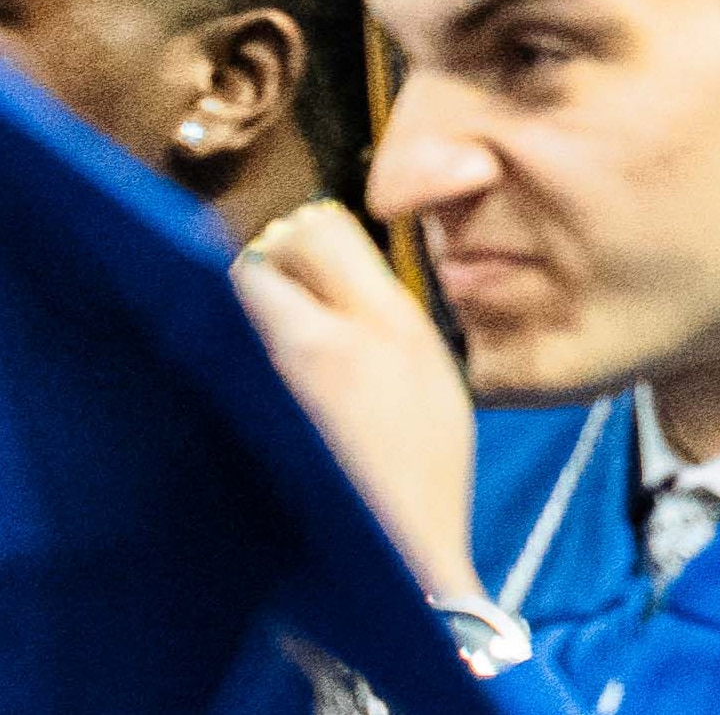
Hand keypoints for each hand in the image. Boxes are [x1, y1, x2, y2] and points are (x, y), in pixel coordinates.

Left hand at [233, 202, 481, 597]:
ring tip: (254, 345)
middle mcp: (332, 340)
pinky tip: (242, 385)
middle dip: (260, 270)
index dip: (303, 238)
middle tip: (269, 303)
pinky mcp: (244, 421)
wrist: (400, 557)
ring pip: (232, 305)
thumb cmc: (422, 470)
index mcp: (394, 323)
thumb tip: (319, 258)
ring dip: (238, 313)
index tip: (302, 263)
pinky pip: (219, 355)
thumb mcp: (433, 374)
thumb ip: (383, 312)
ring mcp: (282, 382)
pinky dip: (225, 355)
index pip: (320, 228)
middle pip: (262, 258)